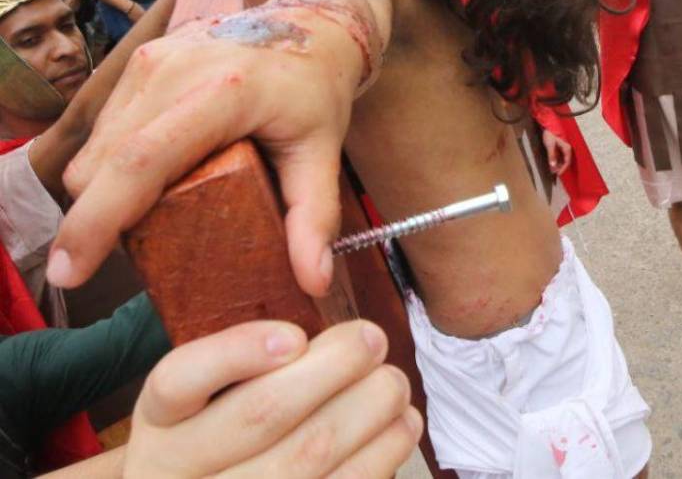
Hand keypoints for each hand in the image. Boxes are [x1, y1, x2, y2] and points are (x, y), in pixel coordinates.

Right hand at [48, 0, 362, 295]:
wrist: (313, 26)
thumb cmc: (317, 92)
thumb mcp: (324, 153)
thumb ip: (315, 217)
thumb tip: (314, 280)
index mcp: (222, 92)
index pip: (141, 161)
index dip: (98, 221)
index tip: (69, 271)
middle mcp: (174, 70)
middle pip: (104, 162)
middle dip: (92, 222)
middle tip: (104, 262)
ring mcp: (152, 60)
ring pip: (95, 148)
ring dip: (101, 194)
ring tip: (138, 220)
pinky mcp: (141, 60)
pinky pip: (105, 127)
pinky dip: (111, 165)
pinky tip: (144, 183)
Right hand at [124, 320, 420, 477]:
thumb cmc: (221, 442)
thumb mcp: (207, 402)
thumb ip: (250, 366)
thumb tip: (334, 336)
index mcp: (161, 421)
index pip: (180, 379)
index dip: (239, 352)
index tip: (295, 336)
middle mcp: (177, 471)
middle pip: (261, 412)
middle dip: (335, 367)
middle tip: (372, 339)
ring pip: (309, 455)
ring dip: (369, 409)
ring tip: (394, 383)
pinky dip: (382, 453)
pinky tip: (400, 426)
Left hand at [541, 129, 573, 176]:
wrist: (548, 126)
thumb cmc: (550, 134)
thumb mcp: (550, 145)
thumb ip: (552, 156)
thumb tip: (553, 166)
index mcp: (567, 148)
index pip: (567, 162)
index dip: (563, 169)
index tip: (558, 174)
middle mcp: (567, 149)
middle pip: (565, 161)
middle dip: (560, 168)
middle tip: (554, 173)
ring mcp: (564, 148)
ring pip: (563, 159)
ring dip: (558, 165)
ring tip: (552, 170)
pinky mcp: (560, 147)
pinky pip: (560, 156)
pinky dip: (557, 161)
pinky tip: (552, 164)